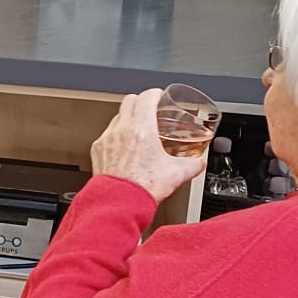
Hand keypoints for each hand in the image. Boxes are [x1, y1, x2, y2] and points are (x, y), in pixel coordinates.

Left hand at [90, 89, 206, 204]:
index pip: (146, 97)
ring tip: (137, 128)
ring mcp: (107, 139)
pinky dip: (116, 135)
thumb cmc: (143, 188)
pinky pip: (106, 135)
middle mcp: (121, 130)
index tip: (158, 95)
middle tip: (148, 107)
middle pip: (129, 101)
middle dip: (140, 101)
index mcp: (141, 129)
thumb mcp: (176, 174)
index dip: (154, 93)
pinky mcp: (98, 151)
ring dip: (127, 118)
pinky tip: (123, 147)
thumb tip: (199, 163)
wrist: (120, 204)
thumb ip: (192, 165)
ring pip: (116, 117)